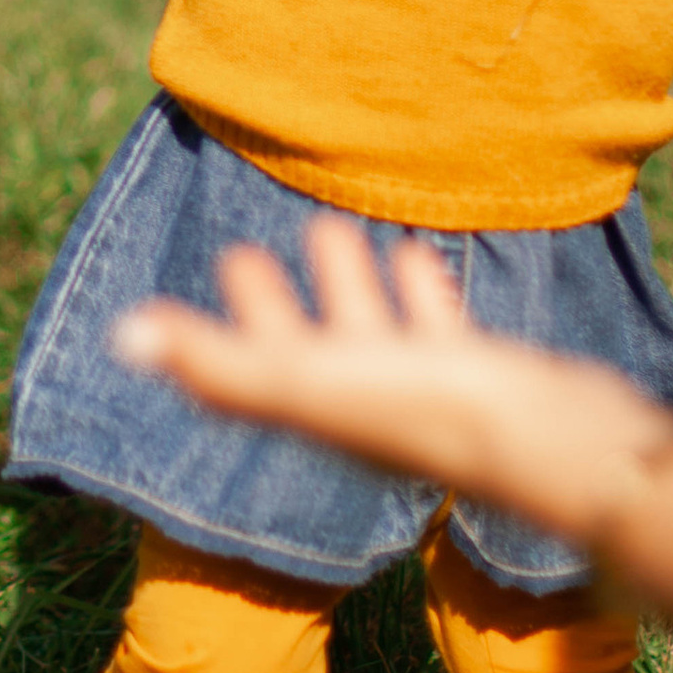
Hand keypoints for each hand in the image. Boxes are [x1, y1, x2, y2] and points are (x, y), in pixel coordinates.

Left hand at [114, 216, 672, 614]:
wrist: (553, 445)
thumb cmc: (427, 411)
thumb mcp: (310, 380)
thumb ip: (219, 361)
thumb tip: (120, 338)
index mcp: (318, 407)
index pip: (254, 361)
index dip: (225, 321)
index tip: (220, 263)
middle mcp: (364, 405)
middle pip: (305, 344)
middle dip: (279, 299)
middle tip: (250, 245)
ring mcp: (425, 394)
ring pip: (370, 332)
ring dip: (348, 286)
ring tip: (333, 227)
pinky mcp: (481, 378)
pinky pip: (435, 327)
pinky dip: (416, 291)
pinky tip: (416, 253)